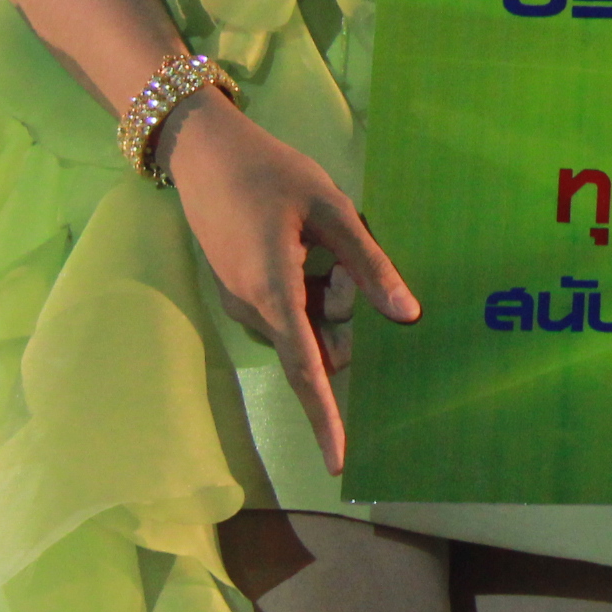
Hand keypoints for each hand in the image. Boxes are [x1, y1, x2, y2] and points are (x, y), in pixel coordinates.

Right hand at [160, 96, 418, 474]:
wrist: (204, 151)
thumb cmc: (272, 173)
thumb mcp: (331, 209)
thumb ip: (370, 263)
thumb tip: (408, 315)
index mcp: (273, 291)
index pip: (306, 368)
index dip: (326, 415)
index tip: (340, 460)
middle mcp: (252, 309)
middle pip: (316, 341)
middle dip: (342, 311)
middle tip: (341, 254)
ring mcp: (241, 302)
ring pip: (303, 325)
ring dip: (325, 297)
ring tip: (316, 240)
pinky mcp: (237, 291)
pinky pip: (287, 310)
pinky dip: (307, 289)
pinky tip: (302, 244)